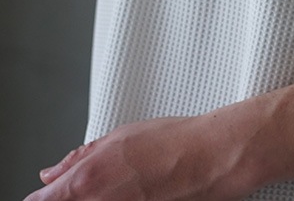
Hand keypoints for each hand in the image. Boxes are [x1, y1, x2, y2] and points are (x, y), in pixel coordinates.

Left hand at [24, 114, 256, 200]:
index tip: (46, 194)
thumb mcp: (120, 136)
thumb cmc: (174, 142)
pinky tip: (133, 194)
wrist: (211, 159)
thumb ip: (79, 158)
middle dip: (69, 198)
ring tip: (121, 187)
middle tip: (89, 186)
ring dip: (96, 199)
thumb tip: (52, 173)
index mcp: (86, 181)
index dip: (44, 199)